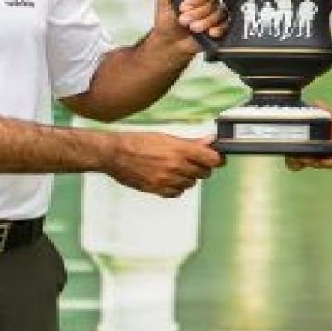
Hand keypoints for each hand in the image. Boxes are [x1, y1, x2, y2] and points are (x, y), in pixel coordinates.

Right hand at [104, 131, 223, 197]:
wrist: (115, 154)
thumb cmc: (139, 142)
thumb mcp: (167, 137)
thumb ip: (191, 143)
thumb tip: (210, 141)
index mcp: (180, 150)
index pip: (213, 159)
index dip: (216, 158)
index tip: (214, 157)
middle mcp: (176, 166)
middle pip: (204, 173)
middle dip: (201, 167)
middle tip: (190, 161)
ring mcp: (167, 180)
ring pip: (191, 183)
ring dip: (187, 177)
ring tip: (173, 168)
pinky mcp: (158, 190)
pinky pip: (177, 192)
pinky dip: (176, 187)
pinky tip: (167, 177)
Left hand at [153, 0, 227, 57]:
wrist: (171, 43)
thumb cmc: (167, 24)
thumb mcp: (162, 4)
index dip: (194, 0)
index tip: (182, 8)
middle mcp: (207, 3)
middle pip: (212, 2)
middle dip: (197, 13)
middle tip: (184, 20)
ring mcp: (215, 15)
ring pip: (220, 13)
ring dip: (206, 21)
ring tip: (193, 28)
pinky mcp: (220, 27)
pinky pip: (227, 24)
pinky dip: (220, 28)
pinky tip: (210, 32)